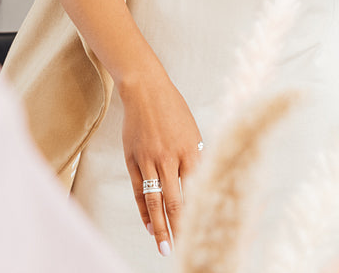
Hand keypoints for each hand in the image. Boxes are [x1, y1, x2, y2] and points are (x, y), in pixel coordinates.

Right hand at [120, 71, 202, 256]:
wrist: (145, 90)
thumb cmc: (174, 109)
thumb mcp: (192, 131)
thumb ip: (195, 159)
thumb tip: (198, 185)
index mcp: (191, 150)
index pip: (197, 190)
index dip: (200, 212)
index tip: (204, 230)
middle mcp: (170, 158)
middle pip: (176, 201)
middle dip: (180, 228)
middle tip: (182, 249)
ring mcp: (149, 160)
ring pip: (155, 201)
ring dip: (159, 227)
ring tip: (164, 247)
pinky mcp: (133, 160)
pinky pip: (139, 191)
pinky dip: (143, 211)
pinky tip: (149, 226)